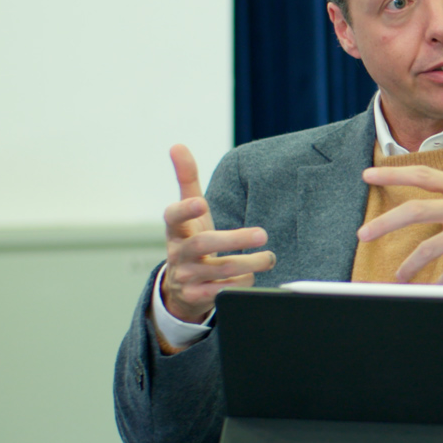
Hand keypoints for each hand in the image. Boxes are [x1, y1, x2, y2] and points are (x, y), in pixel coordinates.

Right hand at [160, 144, 274, 322]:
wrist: (181, 287)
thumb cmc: (191, 239)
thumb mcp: (189, 213)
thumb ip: (186, 179)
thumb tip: (177, 145)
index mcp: (175, 230)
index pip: (173, 217)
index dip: (185, 210)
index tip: (201, 202)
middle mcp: (178, 253)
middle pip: (203, 244)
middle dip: (234, 240)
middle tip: (262, 234)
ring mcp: (186, 277)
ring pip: (221, 271)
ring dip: (250, 264)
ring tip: (269, 257)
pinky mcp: (197, 297)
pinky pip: (225, 291)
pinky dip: (243, 283)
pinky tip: (252, 276)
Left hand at [357, 128, 442, 284]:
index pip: (424, 175)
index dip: (393, 174)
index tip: (367, 174)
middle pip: (415, 210)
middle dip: (384, 222)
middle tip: (362, 234)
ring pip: (428, 247)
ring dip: (409, 264)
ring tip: (398, 276)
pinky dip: (438, 283)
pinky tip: (429, 290)